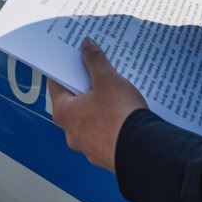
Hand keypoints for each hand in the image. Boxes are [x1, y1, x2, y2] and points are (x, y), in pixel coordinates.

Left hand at [50, 38, 147, 171]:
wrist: (144, 150)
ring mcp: (89, 147)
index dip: (65, 69)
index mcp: (64, 113)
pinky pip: (106, 134)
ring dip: (100, 107)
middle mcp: (72, 133)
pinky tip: (125, 114)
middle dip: (86, 88)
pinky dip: (112, 123)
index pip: (57, 85)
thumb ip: (95, 61)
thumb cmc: (119, 117)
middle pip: (74, 103)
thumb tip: (87, 47)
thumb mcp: (107, 80)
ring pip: (91, 120)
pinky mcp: (107, 155)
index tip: (73, 59)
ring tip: (116, 93)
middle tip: (97, 73)